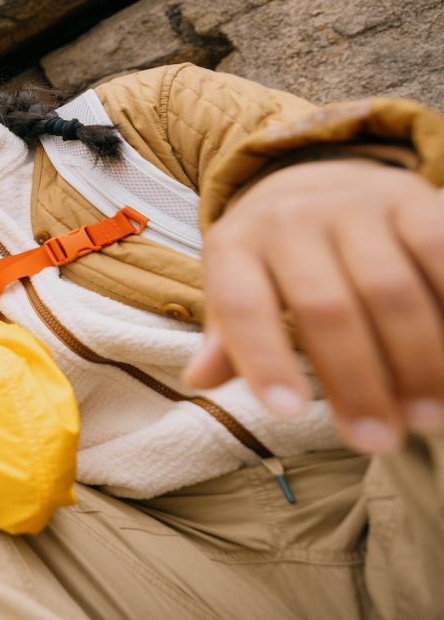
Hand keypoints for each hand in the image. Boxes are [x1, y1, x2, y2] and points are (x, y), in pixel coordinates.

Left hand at [185, 160, 443, 452]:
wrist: (320, 178)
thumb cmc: (275, 258)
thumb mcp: (237, 286)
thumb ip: (229, 337)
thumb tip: (199, 379)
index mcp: (237, 244)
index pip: (243, 306)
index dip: (264, 360)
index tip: (288, 414)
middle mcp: (291, 218)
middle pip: (325, 308)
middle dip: (355, 382)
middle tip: (379, 441)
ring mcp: (356, 204)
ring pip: (390, 290)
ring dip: (416, 361)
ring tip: (427, 419)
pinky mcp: (414, 198)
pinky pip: (439, 252)